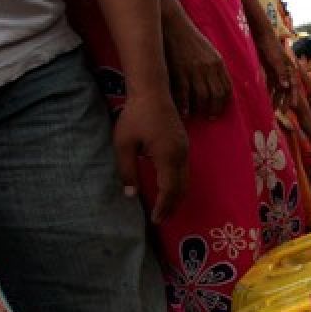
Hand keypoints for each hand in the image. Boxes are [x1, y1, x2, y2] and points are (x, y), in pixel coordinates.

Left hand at [114, 91, 188, 224]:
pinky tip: (168, 187)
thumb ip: (127, 171)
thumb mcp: (124, 145)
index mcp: (167, 156)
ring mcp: (185, 148)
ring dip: (176, 195)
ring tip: (165, 208)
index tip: (155, 220)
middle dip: (172, 206)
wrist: (152, 91)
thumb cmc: (135, 116)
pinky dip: (178, 184)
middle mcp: (181, 154)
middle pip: (182, 188)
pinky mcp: (184, 143)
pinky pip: (185, 169)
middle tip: (161, 220)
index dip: (163, 207)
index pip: (169, 190)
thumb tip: (131, 194)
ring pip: (186, 179)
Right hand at [162, 16, 231, 118]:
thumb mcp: (208, 51)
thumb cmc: (189, 39)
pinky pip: (184, 94)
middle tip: (209, 116)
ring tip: (197, 114)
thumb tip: (216, 84)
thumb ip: (213, 66)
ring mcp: (194, 69)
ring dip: (200, 109)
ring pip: (203, 97)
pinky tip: (184, 112)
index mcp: (218, 62)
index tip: (219, 109)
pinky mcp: (180, 71)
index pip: (227, 87)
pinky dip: (185, 105)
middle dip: (214, 109)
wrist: (172, 24)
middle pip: (217, 95)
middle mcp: (209, 67)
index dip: (225, 101)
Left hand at [257, 37, 293, 111]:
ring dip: (276, 97)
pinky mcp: (270, 70)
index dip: (293, 96)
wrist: (263, 37)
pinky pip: (271, 83)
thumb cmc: (271, 47)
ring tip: (273, 108)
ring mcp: (278, 71)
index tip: (292, 106)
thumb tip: (285, 87)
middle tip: (282, 111)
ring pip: (278, 88)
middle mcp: (286, 72)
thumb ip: (281, 73)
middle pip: (286, 89)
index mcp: (290, 69)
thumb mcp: (276, 61)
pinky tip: (267, 98)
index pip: (293, 85)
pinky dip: (269, 91)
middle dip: (284, 100)